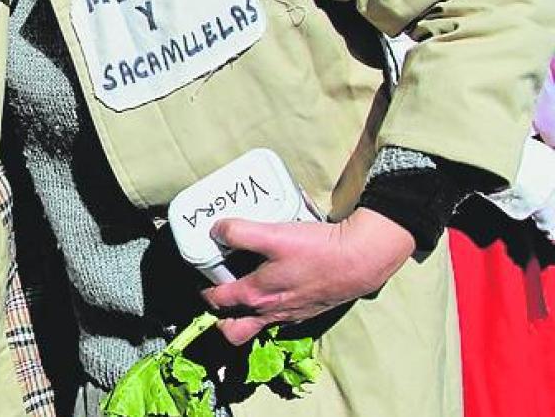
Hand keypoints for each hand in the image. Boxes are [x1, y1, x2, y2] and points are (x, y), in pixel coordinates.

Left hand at [200, 208, 415, 344]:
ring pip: (258, 325)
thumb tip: (216, 230)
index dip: (204, 292)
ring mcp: (291, 315)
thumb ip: (238, 232)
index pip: (218, 302)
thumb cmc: (316, 251)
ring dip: (246, 313)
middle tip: (218, 297)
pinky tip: (275, 285)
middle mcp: (272, 312)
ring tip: (244, 289)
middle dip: (220, 320)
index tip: (201, 279)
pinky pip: (281, 317)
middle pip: (234, 331)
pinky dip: (271, 307)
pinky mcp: (309, 310)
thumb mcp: (271, 235)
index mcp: (257, 296)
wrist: (360, 260)